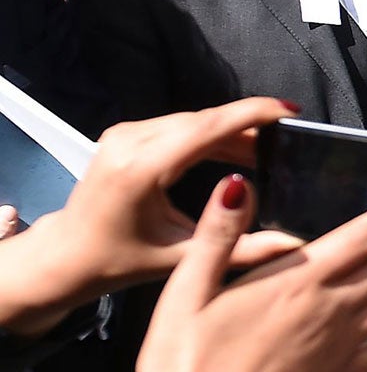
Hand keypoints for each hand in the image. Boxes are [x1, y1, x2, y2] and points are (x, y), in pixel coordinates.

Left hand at [3, 98, 302, 336]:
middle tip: (289, 140)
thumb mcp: (185, 259)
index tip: (289, 110)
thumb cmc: (120, 261)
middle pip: (203, 120)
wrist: (67, 254)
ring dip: (231, 132)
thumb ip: (242, 248)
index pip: (206, 127)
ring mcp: (124, 134)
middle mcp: (129, 142)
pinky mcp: (125, 135)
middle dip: (249, 126)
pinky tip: (235, 153)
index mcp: (141, 169)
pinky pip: (178, 126)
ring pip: (193, 121)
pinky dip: (210, 136)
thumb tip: (295, 243)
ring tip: (267, 151)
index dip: (251, 114)